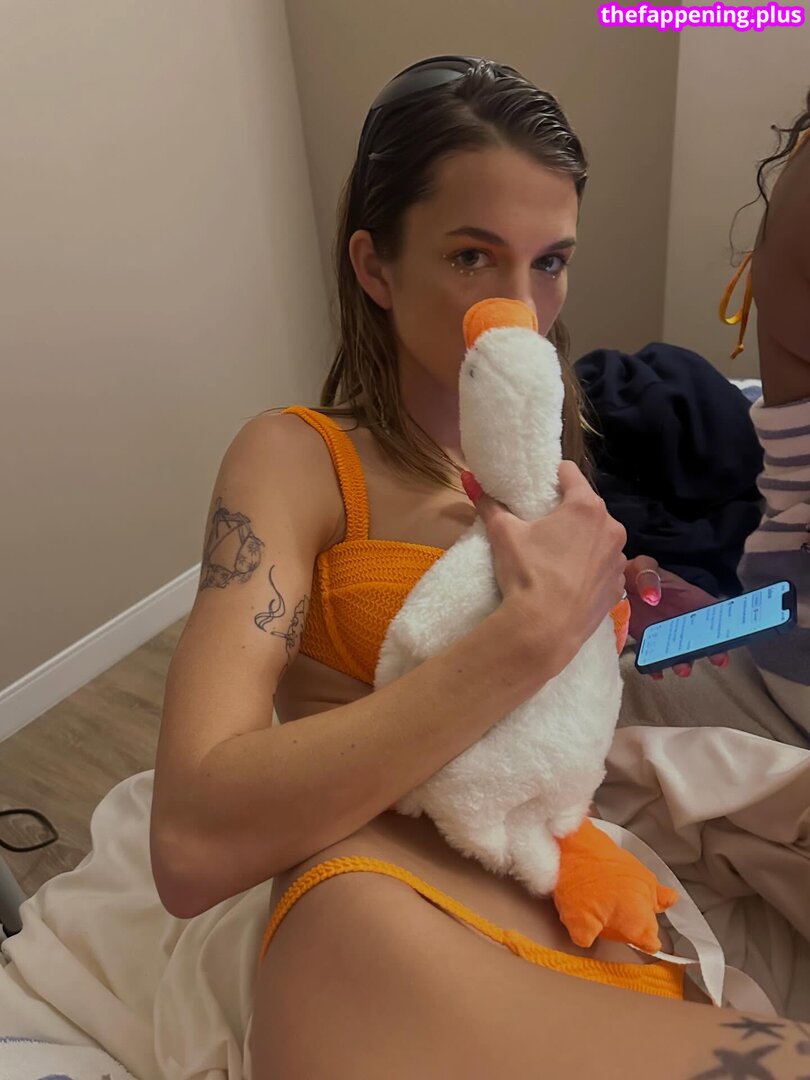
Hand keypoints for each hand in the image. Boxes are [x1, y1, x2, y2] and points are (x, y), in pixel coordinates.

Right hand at [462, 462, 627, 672]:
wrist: (546, 628)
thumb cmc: (527, 572)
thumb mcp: (503, 534)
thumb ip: (488, 504)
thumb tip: (468, 478)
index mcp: (585, 507)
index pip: (571, 474)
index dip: (555, 475)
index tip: (543, 484)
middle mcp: (610, 527)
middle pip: (589, 507)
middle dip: (570, 511)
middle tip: (546, 525)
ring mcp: (618, 559)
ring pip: (600, 538)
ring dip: (585, 540)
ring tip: (559, 556)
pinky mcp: (618, 586)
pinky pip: (605, 567)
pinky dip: (592, 568)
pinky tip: (572, 580)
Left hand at [624, 555, 729, 679]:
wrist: (618, 582)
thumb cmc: (637, 571)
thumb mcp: (644, 566)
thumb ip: (649, 577)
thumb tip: (652, 596)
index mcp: (690, 598)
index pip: (714, 612)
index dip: (727, 624)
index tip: (734, 634)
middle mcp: (682, 618)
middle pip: (703, 637)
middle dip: (712, 650)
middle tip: (716, 658)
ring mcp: (666, 631)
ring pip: (680, 651)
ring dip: (683, 662)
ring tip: (682, 668)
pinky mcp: (648, 640)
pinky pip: (655, 656)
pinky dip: (656, 666)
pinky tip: (656, 671)